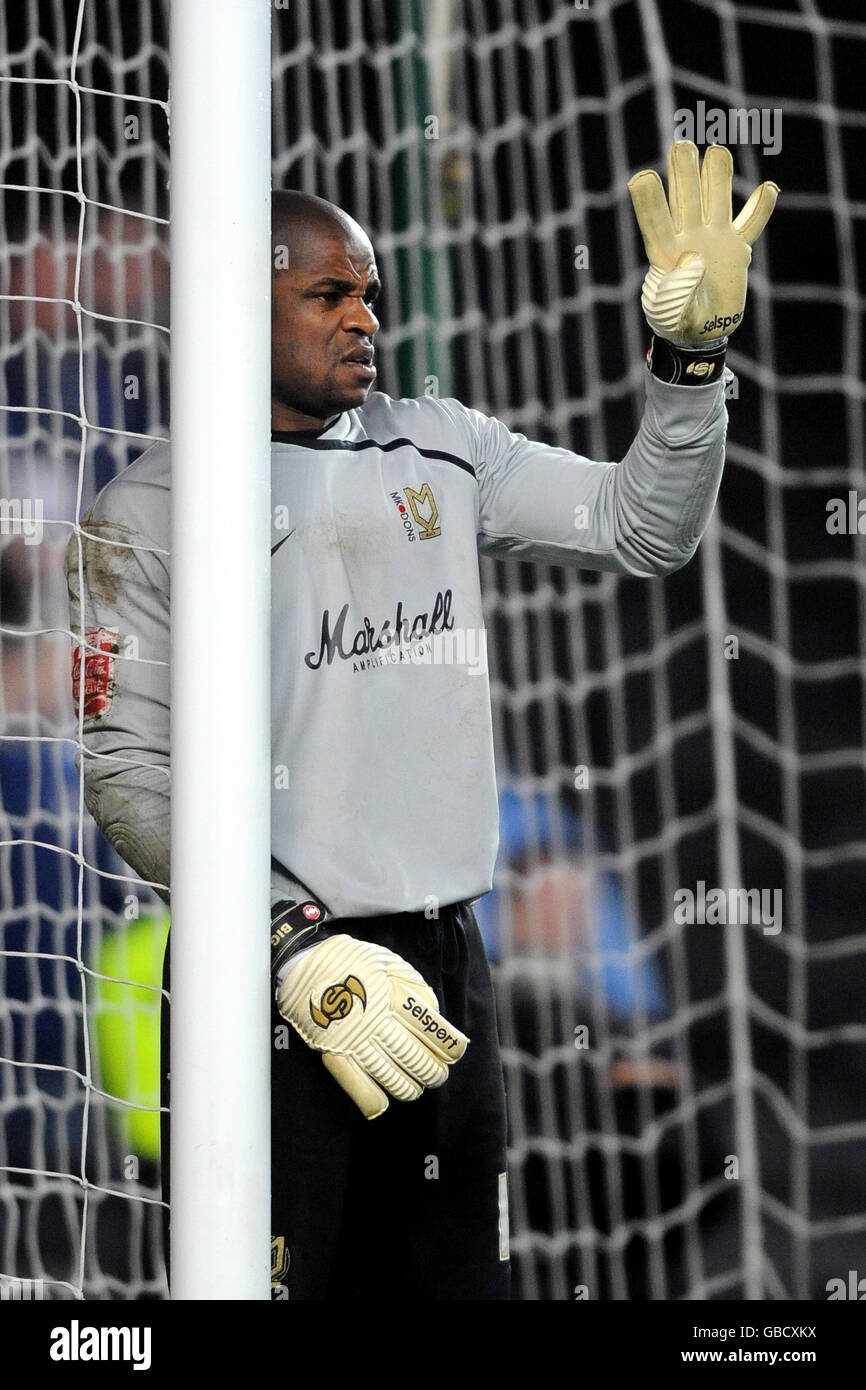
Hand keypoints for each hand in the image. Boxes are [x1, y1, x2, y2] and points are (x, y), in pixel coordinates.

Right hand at [276, 933, 468, 1117]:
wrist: (302, 965)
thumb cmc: (350, 961)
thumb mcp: (388, 961)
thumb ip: (415, 984)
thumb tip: (434, 1013)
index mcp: (393, 997)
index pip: (433, 1031)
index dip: (451, 1046)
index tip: (455, 1051)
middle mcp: (377, 1023)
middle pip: (416, 1059)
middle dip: (433, 1073)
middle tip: (437, 1074)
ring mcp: (354, 1041)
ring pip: (392, 1078)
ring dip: (410, 1087)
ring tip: (417, 1086)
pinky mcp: (334, 1054)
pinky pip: (357, 1086)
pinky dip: (374, 1100)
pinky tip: (385, 1101)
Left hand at [628, 140, 778, 346]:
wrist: (701, 331)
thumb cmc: (678, 322)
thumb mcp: (672, 313)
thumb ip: (679, 288)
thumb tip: (694, 256)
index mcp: (665, 252)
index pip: (655, 221)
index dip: (649, 201)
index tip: (642, 178)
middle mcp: (689, 237)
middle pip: (686, 198)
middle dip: (684, 173)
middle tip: (682, 146)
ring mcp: (714, 238)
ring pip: (717, 199)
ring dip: (716, 176)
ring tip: (716, 151)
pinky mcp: (736, 248)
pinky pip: (750, 224)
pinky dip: (760, 209)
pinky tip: (768, 189)